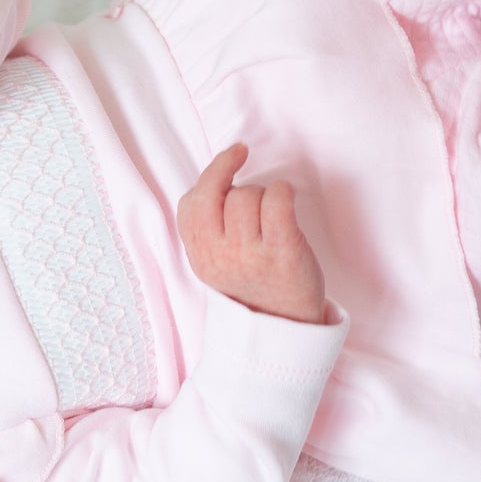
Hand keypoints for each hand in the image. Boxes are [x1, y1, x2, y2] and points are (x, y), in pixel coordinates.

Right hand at [177, 144, 325, 323]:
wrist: (284, 326)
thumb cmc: (252, 283)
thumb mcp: (214, 262)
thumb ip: (207, 227)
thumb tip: (218, 175)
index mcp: (200, 255)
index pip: (193, 201)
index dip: (215, 171)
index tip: (235, 154)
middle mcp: (220, 254)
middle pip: (225, 193)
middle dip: (243, 191)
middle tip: (256, 210)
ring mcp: (250, 254)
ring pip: (250, 195)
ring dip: (265, 196)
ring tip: (272, 220)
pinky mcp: (283, 252)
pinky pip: (277, 200)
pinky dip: (283, 191)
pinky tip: (287, 200)